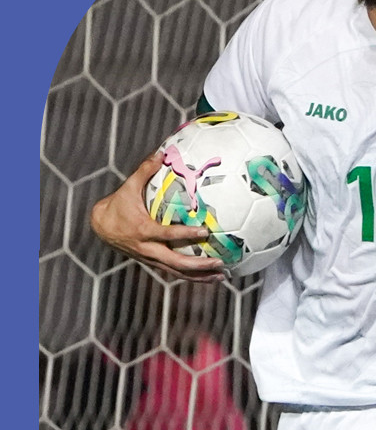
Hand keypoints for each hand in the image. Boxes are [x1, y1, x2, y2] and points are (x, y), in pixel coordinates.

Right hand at [90, 151, 225, 281]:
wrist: (101, 226)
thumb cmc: (118, 205)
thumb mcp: (128, 187)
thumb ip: (145, 171)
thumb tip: (162, 152)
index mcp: (142, 230)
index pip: (167, 235)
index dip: (186, 235)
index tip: (205, 232)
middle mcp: (147, 248)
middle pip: (175, 262)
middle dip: (198, 265)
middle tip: (219, 263)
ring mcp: (150, 258)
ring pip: (176, 272)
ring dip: (198, 276)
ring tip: (221, 277)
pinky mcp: (152, 262)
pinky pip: (173, 272)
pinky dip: (190, 276)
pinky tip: (208, 277)